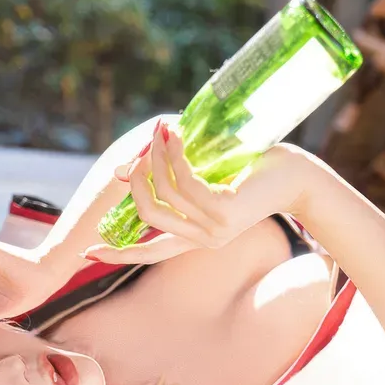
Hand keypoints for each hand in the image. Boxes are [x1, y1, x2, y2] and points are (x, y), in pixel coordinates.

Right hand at [82, 122, 304, 265]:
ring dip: (157, 157)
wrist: (296, 176)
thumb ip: (170, 178)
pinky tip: (176, 135)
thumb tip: (120, 173)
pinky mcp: (224, 213)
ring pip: (164, 194)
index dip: (119, 253)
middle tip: (144, 146)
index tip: (88, 254)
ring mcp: (215, 229)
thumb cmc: (251, 171)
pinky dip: (175, 155)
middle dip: (138, 177)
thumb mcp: (205, 177)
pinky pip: (184, 182)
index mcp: (198, 238)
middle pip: (148, 214)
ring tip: (163, 130)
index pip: (151, 254)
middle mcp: (204, 240)